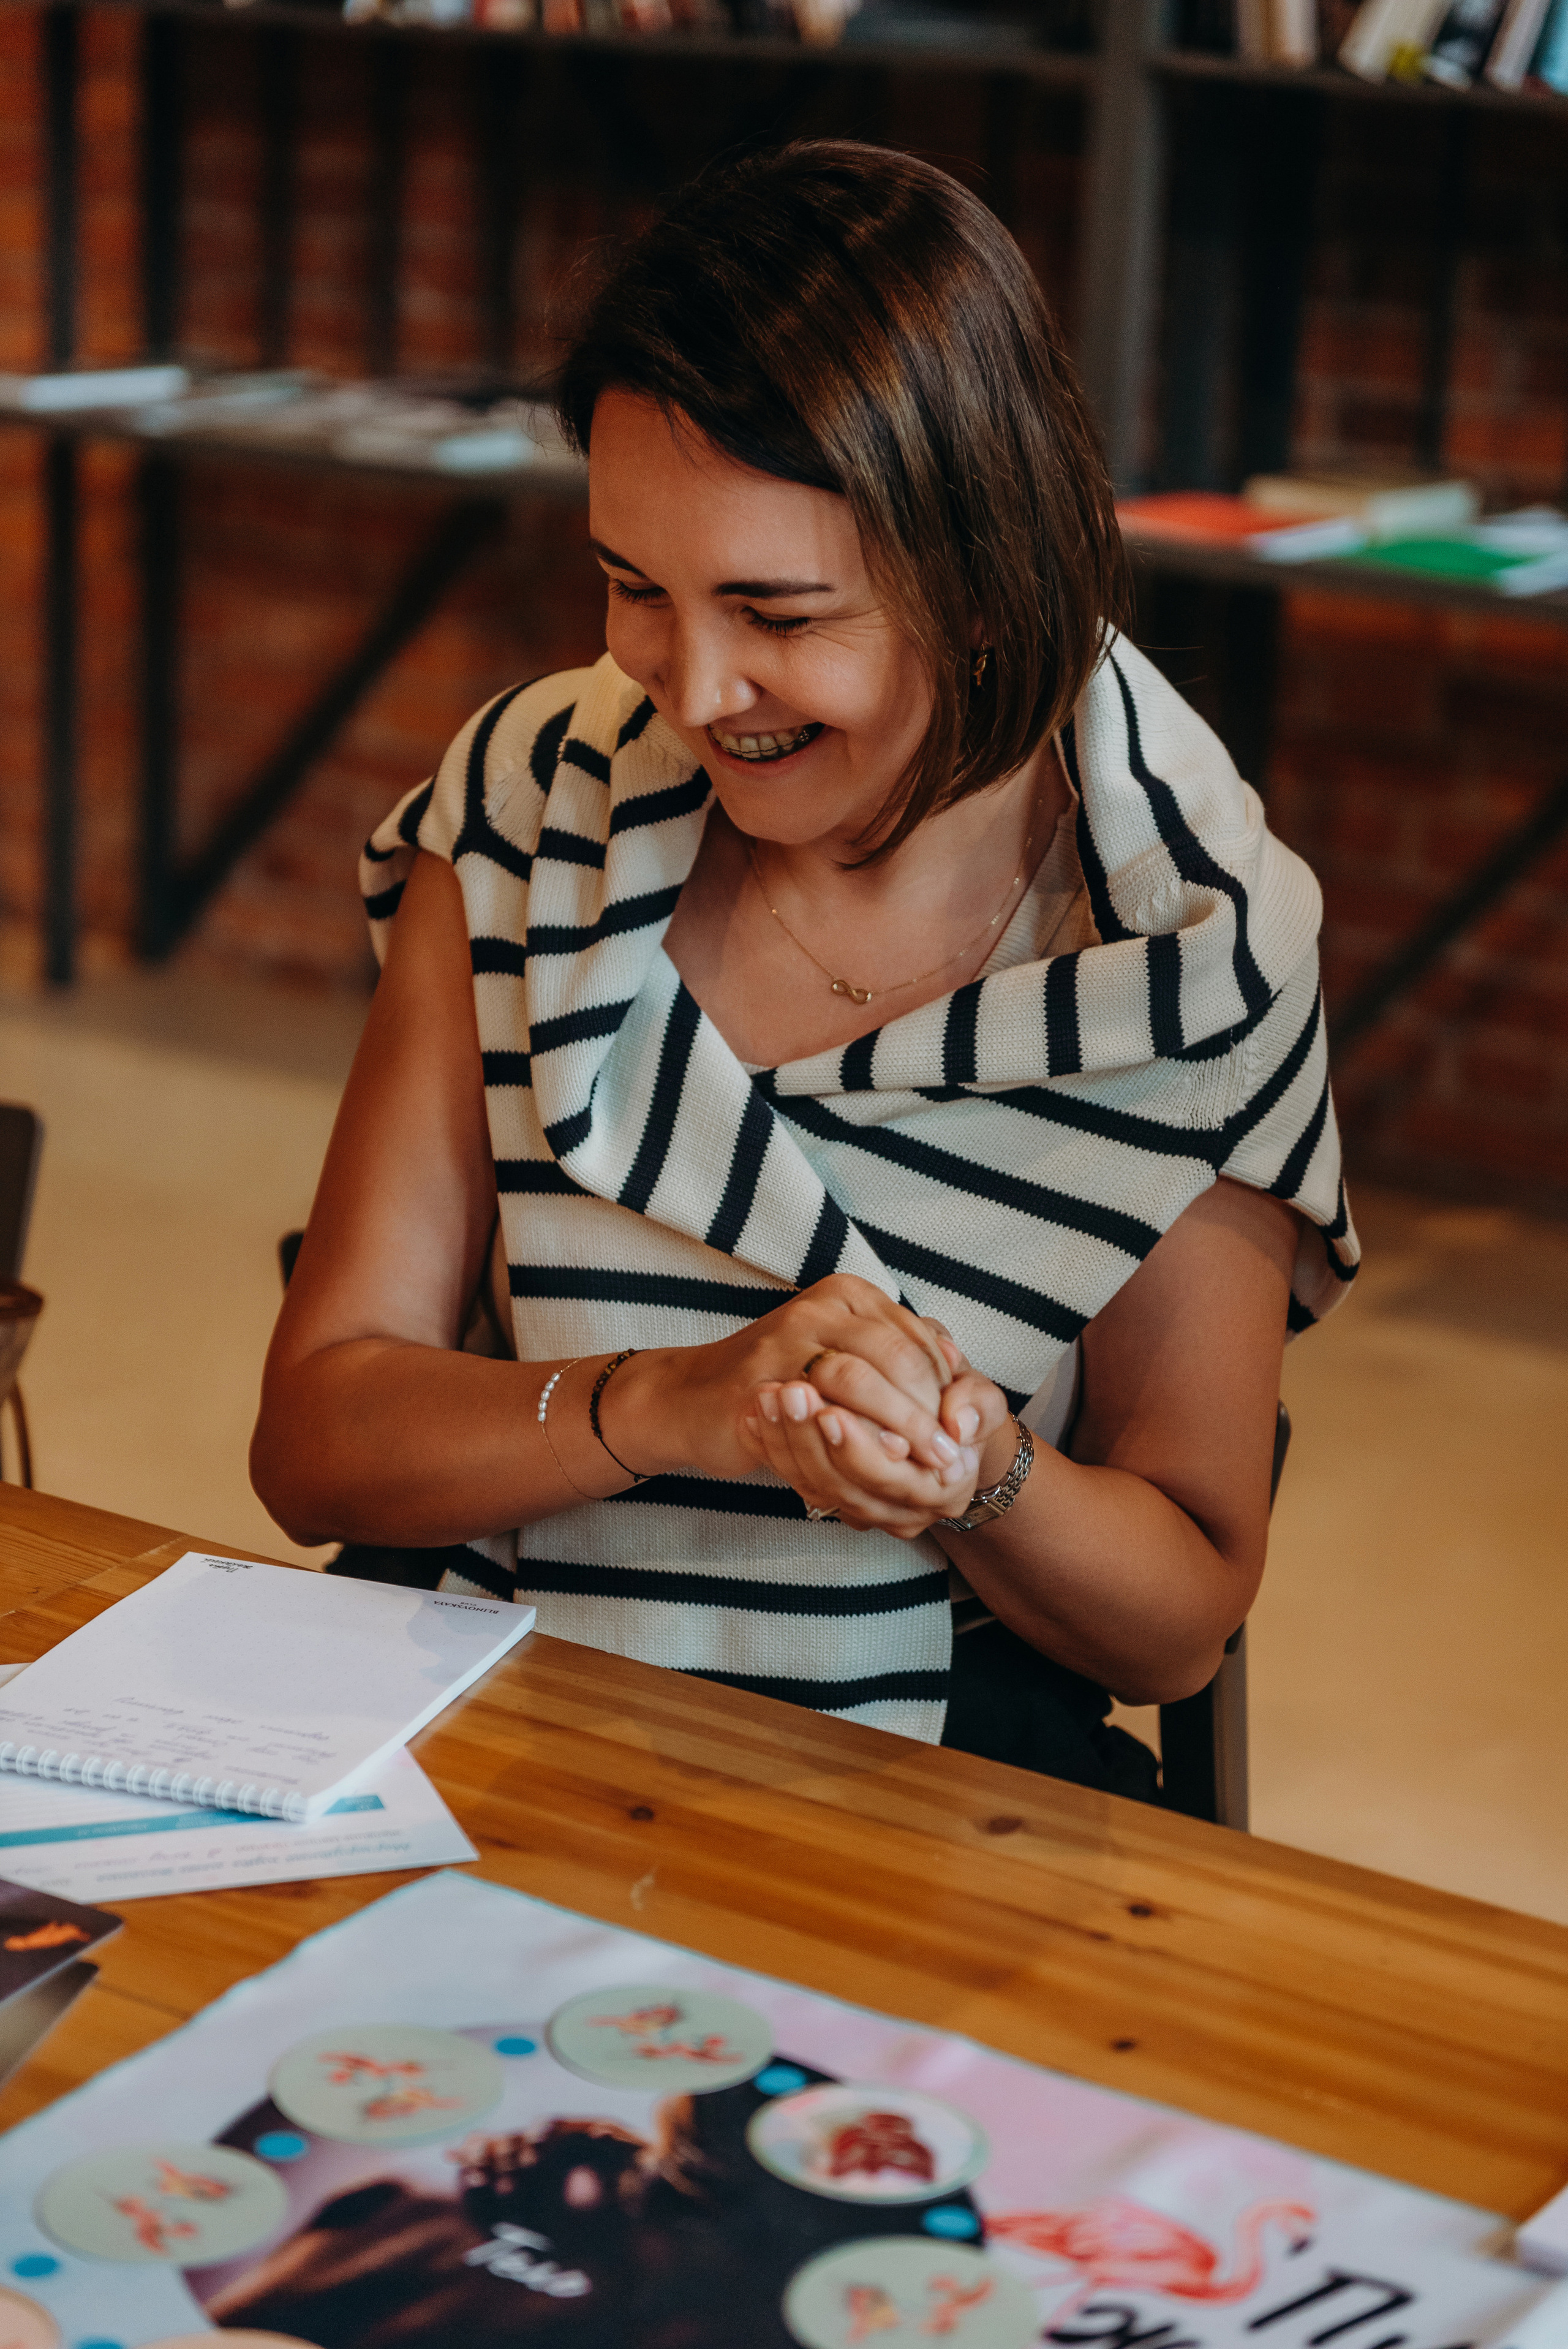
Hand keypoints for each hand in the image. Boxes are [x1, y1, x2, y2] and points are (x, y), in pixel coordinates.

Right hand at [599, 1275, 956, 1482]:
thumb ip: (897, 1368)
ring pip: (860, 1381)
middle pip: (895, 1357)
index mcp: (848, 1294)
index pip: (917, 1339)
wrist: (692, 1398)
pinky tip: (872, 1467)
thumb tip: (958, 1403)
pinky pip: (816, 1412)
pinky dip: (851, 1441)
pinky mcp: (759, 1379)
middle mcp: (819, 1306)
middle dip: (928, 1413)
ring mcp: (785, 1339)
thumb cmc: (782, 1381)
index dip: (946, 1390)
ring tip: (922, 1469)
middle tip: (952, 1460)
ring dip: (898, 1429)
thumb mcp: (846, 1360)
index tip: (961, 1435)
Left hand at [742, 1326, 1013, 1536]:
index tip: (828, 1407)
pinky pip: (797, 1481)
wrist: (945, 1431)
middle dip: (811, 1440)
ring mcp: (866, 1511)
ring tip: (765, 1395)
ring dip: (785, 1441)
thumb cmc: (960, 1406)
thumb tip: (958, 1423)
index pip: (893, 1475)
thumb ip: (978, 1406)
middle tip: (787, 1395)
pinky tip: (753, 1414)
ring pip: (817, 1487)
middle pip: (846, 1486)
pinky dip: (772, 1449)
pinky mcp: (836, 1501)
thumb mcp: (982, 1398)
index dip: (859, 1444)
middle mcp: (904, 1513)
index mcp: (943, 1490)